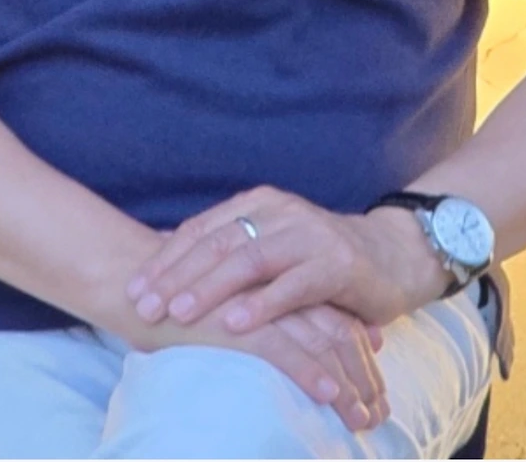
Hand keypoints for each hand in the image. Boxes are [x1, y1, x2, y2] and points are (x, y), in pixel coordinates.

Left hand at [126, 186, 447, 332]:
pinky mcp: (336, 264)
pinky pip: (292, 286)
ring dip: (209, 289)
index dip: (166, 258)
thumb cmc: (319, 257)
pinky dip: (261, 305)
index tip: (133, 286)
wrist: (392, 255)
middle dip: (176, 276)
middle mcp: (279, 211)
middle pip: (217, 244)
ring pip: (249, 261)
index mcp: (257, 203)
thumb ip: (231, 251)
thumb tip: (169, 267)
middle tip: (144, 304)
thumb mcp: (271, 245)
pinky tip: (235, 324)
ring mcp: (308, 235)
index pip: (201, 229)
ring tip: (178, 313)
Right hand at [145, 299, 388, 432]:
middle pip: (335, 323)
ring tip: (367, 419)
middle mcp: (272, 282)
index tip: (375, 368)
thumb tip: (269, 332)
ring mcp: (256, 299)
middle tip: (381, 407)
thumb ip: (245, 309)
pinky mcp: (236, 320)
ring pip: (320, 339)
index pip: (327, 307)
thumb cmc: (165, 293)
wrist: (123, 277)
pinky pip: (286, 350)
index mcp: (271, 274)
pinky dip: (312, 375)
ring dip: (349, 382)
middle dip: (363, 369)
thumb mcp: (215, 299)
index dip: (355, 337)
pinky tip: (331, 399)